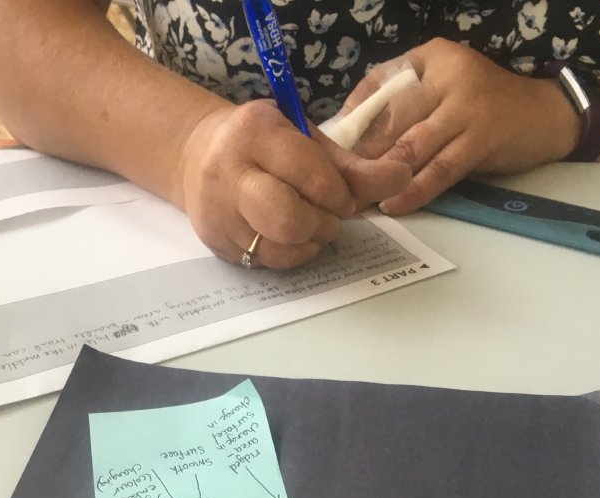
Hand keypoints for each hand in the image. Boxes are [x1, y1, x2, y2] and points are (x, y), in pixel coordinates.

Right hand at [177, 99, 411, 266]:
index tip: (342, 196)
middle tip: (326, 216)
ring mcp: (218, 211)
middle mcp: (230, 172)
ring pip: (278, 249)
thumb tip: (402, 178)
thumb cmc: (265, 146)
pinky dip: (290, 254)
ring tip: (309, 226)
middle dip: (320, 224)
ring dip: (308, 244)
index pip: (311, 174)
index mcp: (257, 132)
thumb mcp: (306, 142)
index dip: (337, 194)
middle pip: (288, 220)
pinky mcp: (217, 243)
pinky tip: (289, 237)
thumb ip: (353, 167)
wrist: (197, 156)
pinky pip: (266, 263)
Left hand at [340, 42, 579, 215]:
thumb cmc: (485, 107)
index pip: (378, 83)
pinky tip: (393, 205)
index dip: (350, 118)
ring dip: (381, 176)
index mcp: (431, 57)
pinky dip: (414, 190)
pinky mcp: (481, 138)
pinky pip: (439, 169)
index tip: (329, 148)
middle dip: (360, 155)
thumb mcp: (443, 91)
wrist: (544, 115)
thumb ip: (405, 103)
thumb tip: (351, 136)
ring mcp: (465, 106)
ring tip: (358, 200)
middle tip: (336, 184)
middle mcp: (446, 74)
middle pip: (389, 118)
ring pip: (411, 145)